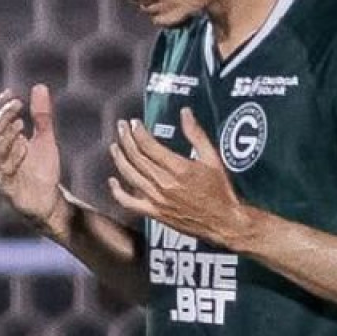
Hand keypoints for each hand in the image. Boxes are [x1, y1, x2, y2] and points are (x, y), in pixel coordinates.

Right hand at [0, 84, 67, 230]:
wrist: (48, 202)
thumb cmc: (43, 170)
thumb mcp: (45, 139)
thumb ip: (41, 116)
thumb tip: (39, 86)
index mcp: (4, 144)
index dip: (0, 107)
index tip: (10, 92)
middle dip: (4, 117)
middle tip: (17, 104)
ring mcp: (2, 173)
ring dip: (7, 137)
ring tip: (19, 123)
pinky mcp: (9, 190)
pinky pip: (6, 173)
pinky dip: (14, 159)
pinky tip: (24, 146)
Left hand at [107, 109, 252, 247]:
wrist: (223, 222)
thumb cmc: (220, 191)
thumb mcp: (212, 159)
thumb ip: (196, 134)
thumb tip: (185, 113)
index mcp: (178, 168)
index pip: (148, 145)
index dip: (138, 131)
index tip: (134, 123)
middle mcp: (164, 183)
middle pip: (136, 157)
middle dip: (126, 139)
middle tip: (121, 127)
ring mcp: (157, 199)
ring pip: (129, 175)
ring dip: (119, 158)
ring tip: (115, 146)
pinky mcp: (154, 212)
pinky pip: (129, 202)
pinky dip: (117, 192)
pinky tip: (113, 181)